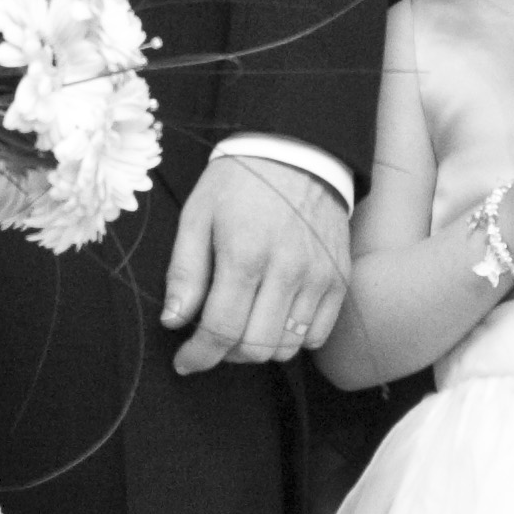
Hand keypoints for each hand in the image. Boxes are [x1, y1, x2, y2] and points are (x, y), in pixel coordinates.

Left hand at [163, 155, 352, 374]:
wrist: (297, 152)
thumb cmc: (239, 183)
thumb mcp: (197, 215)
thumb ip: (185, 271)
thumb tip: (174, 321)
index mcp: (244, 254)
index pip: (221, 330)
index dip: (199, 355)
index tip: (185, 361)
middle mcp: (287, 270)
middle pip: (256, 347)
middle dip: (226, 354)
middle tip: (213, 337)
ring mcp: (318, 277)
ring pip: (287, 347)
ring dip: (259, 347)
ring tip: (243, 324)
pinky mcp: (340, 279)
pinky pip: (317, 335)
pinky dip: (293, 338)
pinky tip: (274, 316)